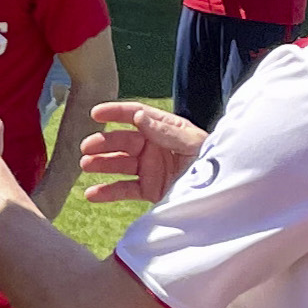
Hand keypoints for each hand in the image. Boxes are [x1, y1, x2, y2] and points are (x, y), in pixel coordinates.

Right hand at [77, 101, 204, 204]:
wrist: (222, 195)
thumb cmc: (215, 163)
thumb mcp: (194, 144)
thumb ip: (166, 131)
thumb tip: (138, 117)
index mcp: (166, 129)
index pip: (137, 116)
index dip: (116, 112)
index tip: (96, 113)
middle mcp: (155, 147)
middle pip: (123, 141)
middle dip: (104, 143)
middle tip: (88, 147)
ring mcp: (150, 169)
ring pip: (119, 164)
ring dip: (101, 164)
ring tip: (85, 165)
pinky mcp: (149, 190)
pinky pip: (125, 190)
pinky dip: (107, 192)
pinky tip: (91, 194)